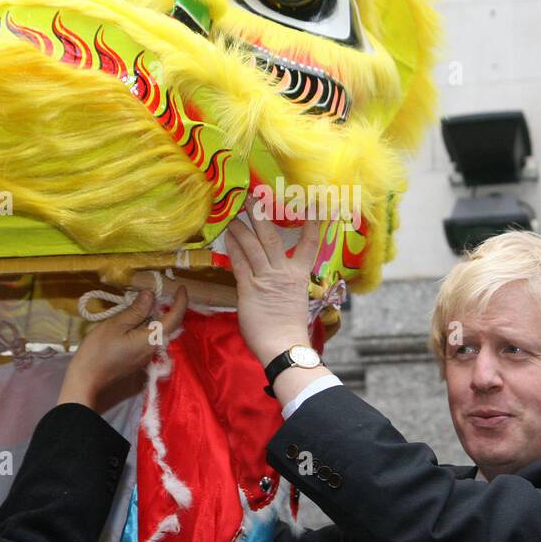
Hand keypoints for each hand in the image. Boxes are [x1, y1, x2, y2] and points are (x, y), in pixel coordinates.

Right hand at [57, 287, 187, 411]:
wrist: (86, 380)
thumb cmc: (98, 351)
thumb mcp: (116, 325)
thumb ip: (136, 311)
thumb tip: (151, 295)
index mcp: (152, 339)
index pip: (175, 318)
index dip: (181, 302)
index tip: (181, 288)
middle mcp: (154, 349)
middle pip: (169, 325)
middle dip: (169, 308)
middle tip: (161, 292)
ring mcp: (147, 357)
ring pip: (158, 332)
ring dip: (156, 317)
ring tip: (146, 302)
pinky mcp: (138, 360)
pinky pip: (149, 339)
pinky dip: (147, 326)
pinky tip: (136, 319)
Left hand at [224, 193, 320, 365]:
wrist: (284, 346)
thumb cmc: (290, 328)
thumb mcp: (295, 300)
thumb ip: (286, 282)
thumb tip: (278, 274)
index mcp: (299, 275)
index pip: (309, 244)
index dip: (312, 223)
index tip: (313, 204)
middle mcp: (283, 272)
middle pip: (272, 237)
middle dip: (263, 214)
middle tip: (255, 194)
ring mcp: (265, 279)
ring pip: (253, 246)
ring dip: (242, 227)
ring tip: (233, 212)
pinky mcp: (248, 289)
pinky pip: (239, 263)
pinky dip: (233, 248)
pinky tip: (227, 236)